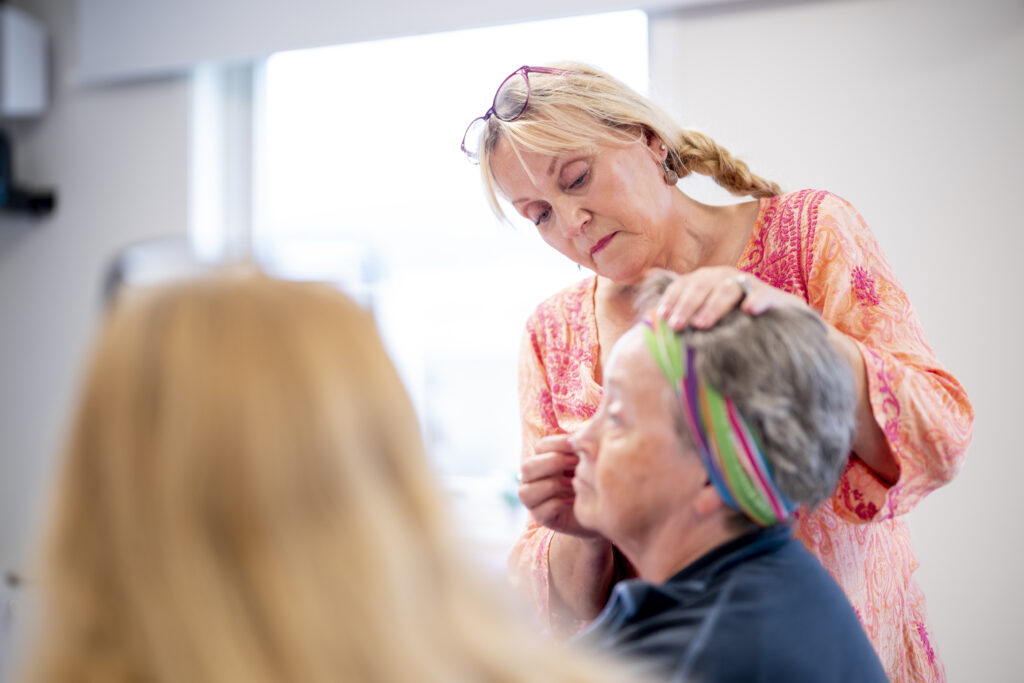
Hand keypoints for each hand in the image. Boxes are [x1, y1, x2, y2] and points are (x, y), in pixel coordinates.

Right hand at [518, 434, 600, 537]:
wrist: (602, 509)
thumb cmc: (594, 479)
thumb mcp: (590, 460)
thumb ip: (585, 445)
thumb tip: (585, 431)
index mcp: (544, 459)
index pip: (541, 446)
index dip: (559, 444)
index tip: (579, 447)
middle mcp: (533, 478)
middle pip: (527, 467)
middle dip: (553, 463)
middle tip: (577, 464)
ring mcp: (534, 499)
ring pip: (526, 492)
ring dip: (552, 485)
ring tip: (573, 484)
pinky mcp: (541, 518)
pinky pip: (540, 511)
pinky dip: (557, 505)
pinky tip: (573, 502)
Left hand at [654, 266, 807, 330]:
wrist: (780, 320)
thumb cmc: (733, 320)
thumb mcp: (707, 315)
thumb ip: (682, 309)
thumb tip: (648, 299)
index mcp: (707, 280)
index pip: (684, 285)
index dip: (672, 300)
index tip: (661, 318)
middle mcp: (725, 277)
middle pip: (702, 286)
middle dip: (687, 306)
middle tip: (676, 326)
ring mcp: (749, 284)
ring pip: (728, 290)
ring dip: (713, 306)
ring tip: (702, 325)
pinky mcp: (772, 296)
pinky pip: (764, 296)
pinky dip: (757, 301)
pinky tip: (749, 311)